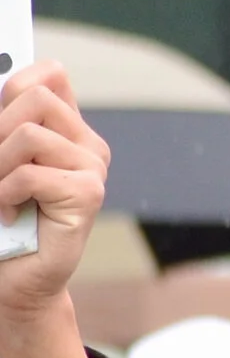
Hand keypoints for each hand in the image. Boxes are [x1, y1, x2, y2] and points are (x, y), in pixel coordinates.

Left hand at [0, 66, 109, 357]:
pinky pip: (29, 173)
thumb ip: (5, 133)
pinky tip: (8, 214)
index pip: (49, 74)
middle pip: (34, 95)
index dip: (15, 81)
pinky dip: (4, 194)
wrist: (16, 283)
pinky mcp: (87, 194)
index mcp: (67, 130)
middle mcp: (86, 143)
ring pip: (27, 134)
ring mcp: (92, 167)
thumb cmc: (2, 226)